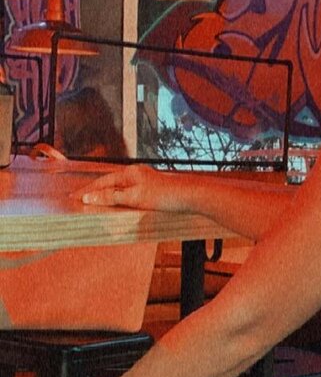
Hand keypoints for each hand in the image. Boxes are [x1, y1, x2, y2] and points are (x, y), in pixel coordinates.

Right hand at [77, 164, 194, 212]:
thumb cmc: (165, 195)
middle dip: (96, 190)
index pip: (103, 182)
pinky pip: (130, 192)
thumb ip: (111, 197)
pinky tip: (120, 204)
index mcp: (130, 172)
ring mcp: (145, 180)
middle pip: (111, 182)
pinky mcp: (152, 189)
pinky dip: (120, 197)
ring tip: (96, 202)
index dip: (88, 190)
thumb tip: (89, 197)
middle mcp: (136, 173)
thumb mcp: (134, 197)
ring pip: (120, 187)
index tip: (74, 196)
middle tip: (81, 199)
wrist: (190, 196)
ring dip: (108, 194)